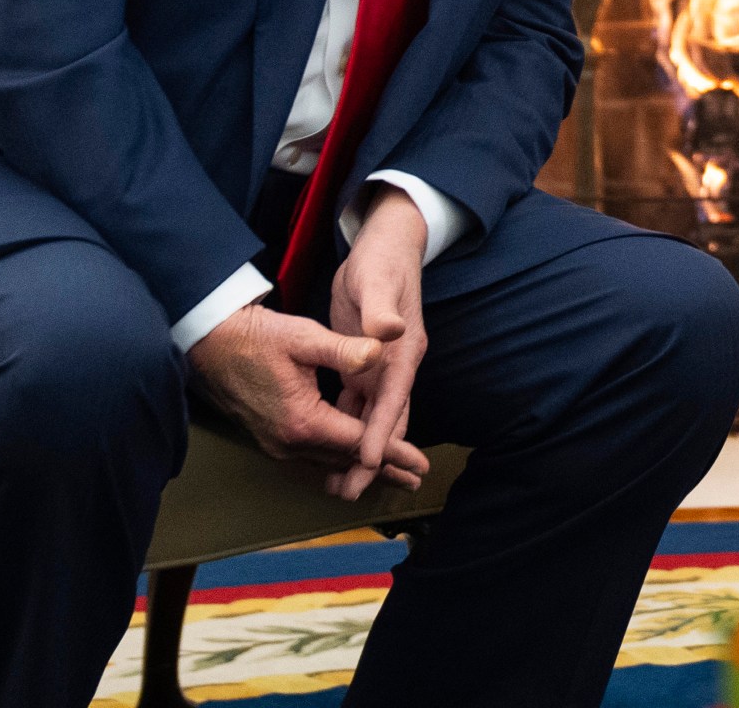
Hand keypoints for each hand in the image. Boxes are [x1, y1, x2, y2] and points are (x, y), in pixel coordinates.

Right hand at [185, 301, 422, 489]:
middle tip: (416, 479)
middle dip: (384, 469)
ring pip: (329, 462)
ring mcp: (278, 444)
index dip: (394, 453)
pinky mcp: (271, 438)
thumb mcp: (304, 337)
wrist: (208, 343)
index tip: (421, 465)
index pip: (361, 444)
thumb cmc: (256, 337)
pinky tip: (352, 459)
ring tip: (393, 475)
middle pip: (347, 462)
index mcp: (304, 421)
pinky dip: (338, 459)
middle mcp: (290, 442)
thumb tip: (381, 350)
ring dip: (362, 468)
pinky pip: (313, 455)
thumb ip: (345, 349)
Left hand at [324, 187, 432, 500]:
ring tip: (342, 484)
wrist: (386, 248)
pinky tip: (336, 450)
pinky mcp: (365, 367)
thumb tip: (389, 331)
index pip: (392, 399)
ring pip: (372, 420)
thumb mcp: (377, 282)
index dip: (382, 431)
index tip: (369, 460)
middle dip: (372, 457)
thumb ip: (382, 309)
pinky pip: (359, 407)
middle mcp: (396, 366)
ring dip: (359, 451)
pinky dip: (350, 430)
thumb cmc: (381, 263)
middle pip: (387, 420)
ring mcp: (382, 369)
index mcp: (402, 352)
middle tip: (351, 490)